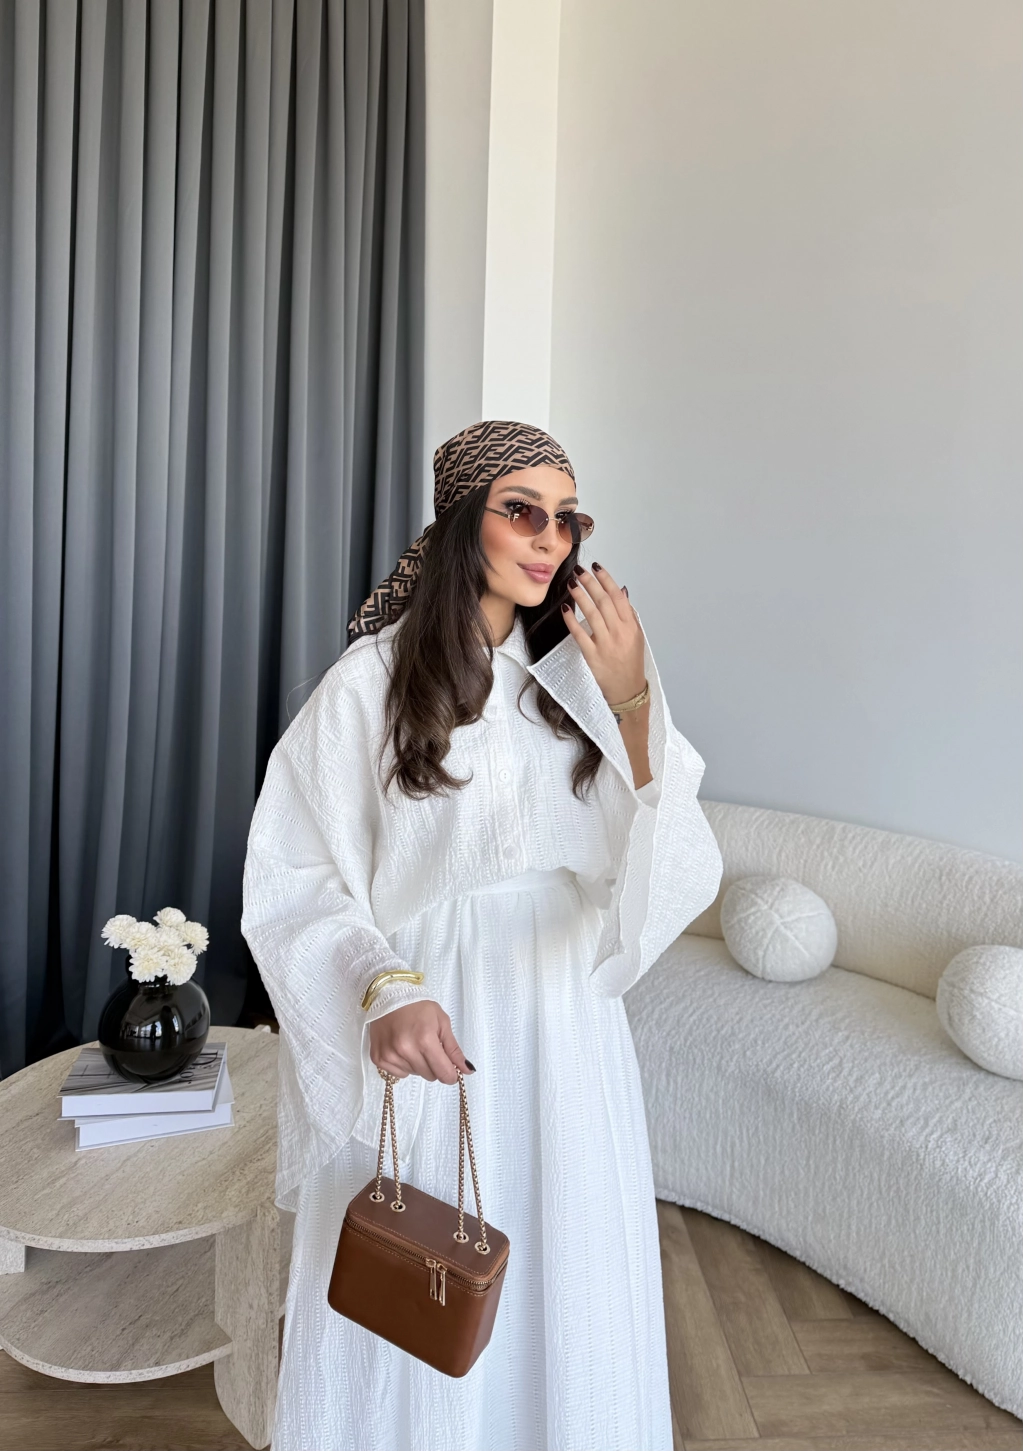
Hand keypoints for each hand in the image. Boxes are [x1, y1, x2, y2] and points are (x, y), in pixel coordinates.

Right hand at [368, 1000, 473, 1083]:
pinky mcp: (378, 1058)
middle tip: (430, 1048)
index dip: (451, 1074)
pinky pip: (399, 1074)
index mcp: (425, 1040)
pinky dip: (404, 1065)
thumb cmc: (419, 1007)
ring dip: (418, 1064)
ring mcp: (390, 1055)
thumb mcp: (442, 1023)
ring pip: (415, 1074)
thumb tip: (468, 1070)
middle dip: (434, 1066)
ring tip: (414, 1044)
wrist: (389, 996)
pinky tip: (402, 1049)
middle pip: (430, 1076)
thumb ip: (454, 1049)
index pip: (443, 1073)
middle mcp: (406, 1050)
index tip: (451, 1069)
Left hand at [562, 563, 644, 704]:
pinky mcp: (593, 656)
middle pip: (603, 601)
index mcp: (631, 626)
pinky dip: (572, 621)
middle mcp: (619, 633)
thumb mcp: (636, 636)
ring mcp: (606, 644)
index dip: (606, 580)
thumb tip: (621, 590)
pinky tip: (565, 609)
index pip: (617, 596)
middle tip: (578, 571)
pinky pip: (580, 635)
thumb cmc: (631, 662)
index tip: (596, 567)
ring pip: (591, 614)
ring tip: (571, 583)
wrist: (627, 690)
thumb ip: (628, 613)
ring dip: (580, 596)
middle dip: (590, 583)